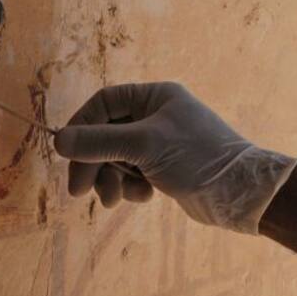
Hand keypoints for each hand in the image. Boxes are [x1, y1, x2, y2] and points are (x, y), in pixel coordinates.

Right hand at [54, 82, 296, 233]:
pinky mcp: (165, 166)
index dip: (82, 127)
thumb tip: (57, 140)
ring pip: (117, 157)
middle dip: (94, 162)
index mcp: (156, 96)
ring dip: (111, 179)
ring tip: (116, 200)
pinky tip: (145, 196)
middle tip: (80, 192)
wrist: (239, 192)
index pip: (104, 103)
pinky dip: (132, 186)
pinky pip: (133, 173)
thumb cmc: (197, 157)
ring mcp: (161, 141)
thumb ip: (100, 142)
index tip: (67, 154)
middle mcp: (158, 114)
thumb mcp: (145, 146)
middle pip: (106, 134)